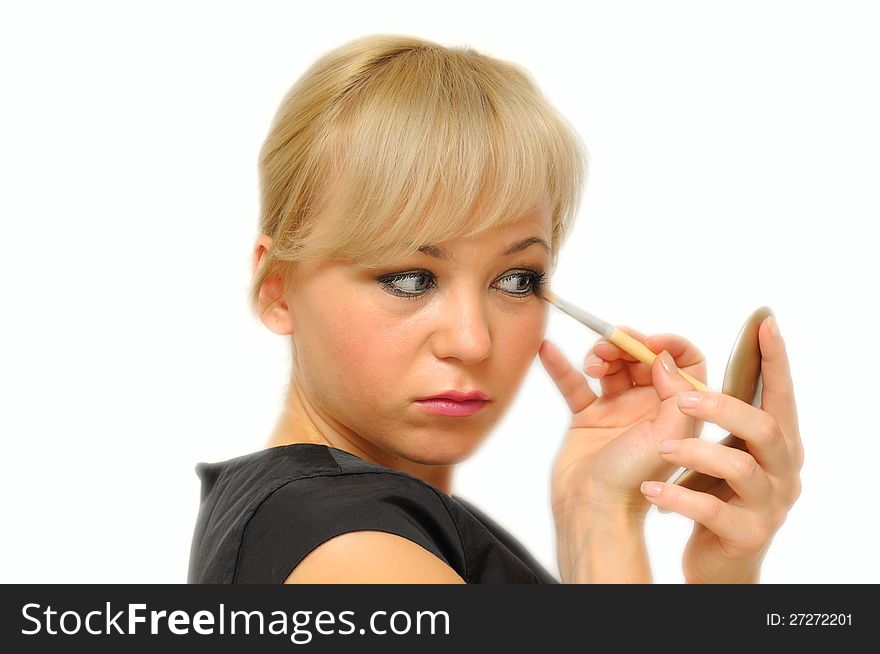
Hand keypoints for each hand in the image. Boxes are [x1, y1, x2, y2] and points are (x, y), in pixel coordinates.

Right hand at [538, 327, 707, 521]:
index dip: (670, 346)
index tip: (649, 343)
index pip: (685, 363)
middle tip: (610, 346)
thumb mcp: (670, 434)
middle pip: (642, 358)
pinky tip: (548, 349)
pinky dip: (561, 366)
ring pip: (611, 366)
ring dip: (600, 355)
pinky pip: (574, 384)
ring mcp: (617, 411)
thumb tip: (664, 359)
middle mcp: (650, 407)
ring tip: (592, 364)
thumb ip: (677, 393)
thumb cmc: (635, 480)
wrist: (593, 508)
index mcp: (677, 410)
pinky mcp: (587, 417)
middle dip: (627, 345)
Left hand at [639, 316, 802, 582]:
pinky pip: (711, 510)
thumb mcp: (714, 449)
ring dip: (696, 451)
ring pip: (741, 467)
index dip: (775, 360)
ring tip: (660, 447)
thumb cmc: (714, 493)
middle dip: (723, 406)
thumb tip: (668, 362)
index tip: (764, 322)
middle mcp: (781, 471)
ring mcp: (768, 506)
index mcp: (776, 444)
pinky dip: (677, 497)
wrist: (716, 562)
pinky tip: (652, 491)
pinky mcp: (745, 535)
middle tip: (682, 397)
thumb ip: (703, 411)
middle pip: (766, 427)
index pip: (780, 395)